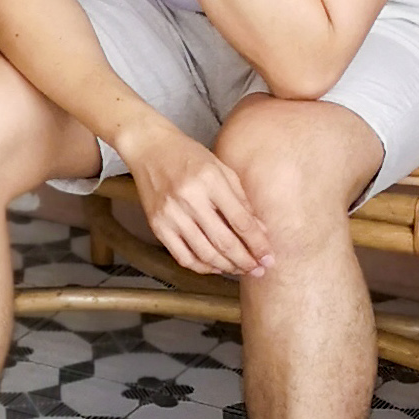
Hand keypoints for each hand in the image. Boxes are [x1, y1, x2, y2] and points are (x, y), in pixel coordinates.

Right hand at [119, 123, 273, 279]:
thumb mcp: (221, 168)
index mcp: (210, 180)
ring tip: (240, 270)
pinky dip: (202, 266)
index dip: (258, 243)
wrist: (149, 147)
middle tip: (260, 270)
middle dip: (246, 261)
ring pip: (205, 253)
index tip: (268, 257)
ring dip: (227, 267)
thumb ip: (241, 199)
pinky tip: (215, 266)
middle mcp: (189, 199)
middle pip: (224, 242)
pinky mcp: (157, 226)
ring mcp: (171, 215)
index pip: (241, 221)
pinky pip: (183, 256)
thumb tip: (260, 230)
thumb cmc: (187, 155)